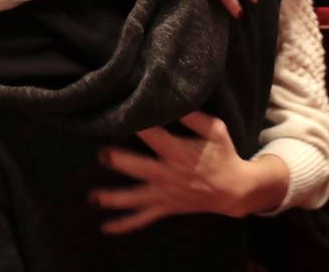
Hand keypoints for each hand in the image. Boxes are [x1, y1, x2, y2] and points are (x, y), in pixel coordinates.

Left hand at [91, 112, 286, 232]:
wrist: (234, 190)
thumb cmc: (223, 155)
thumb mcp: (215, 130)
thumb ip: (194, 117)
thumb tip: (174, 101)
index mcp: (180, 153)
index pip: (155, 136)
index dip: (139, 125)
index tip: (121, 115)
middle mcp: (169, 175)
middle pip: (141, 168)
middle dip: (121, 161)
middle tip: (102, 154)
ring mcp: (165, 194)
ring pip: (136, 199)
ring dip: (114, 199)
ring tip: (93, 198)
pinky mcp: (165, 208)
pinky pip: (143, 219)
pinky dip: (125, 225)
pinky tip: (106, 227)